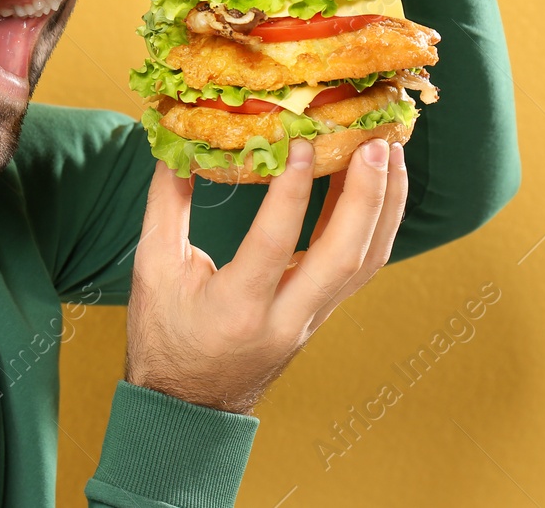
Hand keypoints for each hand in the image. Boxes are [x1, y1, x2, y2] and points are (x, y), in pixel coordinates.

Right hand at [125, 137, 407, 414]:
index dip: (292, 191)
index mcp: (237, 308)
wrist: (187, 404)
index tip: (303, 142)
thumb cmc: (164, 337)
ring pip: (366, 261)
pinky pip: (361, 266)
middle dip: (368, 194)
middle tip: (375, 140)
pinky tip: (378, 185)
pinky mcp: (321, 313)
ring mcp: (310, 319)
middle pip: (345, 255)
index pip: (274, 243)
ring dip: (385, 204)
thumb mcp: (152, 269)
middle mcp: (285, 318)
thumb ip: (165, 204)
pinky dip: (375, 222)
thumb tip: (176, 145)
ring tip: (391, 150)